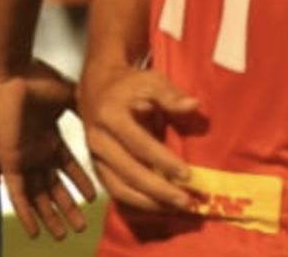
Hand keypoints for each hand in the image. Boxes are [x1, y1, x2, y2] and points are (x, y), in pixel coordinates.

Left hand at [0, 62, 96, 240]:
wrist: (12, 77)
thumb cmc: (38, 80)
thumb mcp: (69, 95)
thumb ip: (83, 110)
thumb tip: (104, 116)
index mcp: (50, 138)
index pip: (68, 167)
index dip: (80, 183)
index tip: (93, 199)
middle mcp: (38, 153)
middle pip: (54, 188)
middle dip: (67, 208)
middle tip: (80, 228)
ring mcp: (24, 160)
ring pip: (39, 197)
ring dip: (50, 216)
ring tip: (63, 235)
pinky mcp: (10, 164)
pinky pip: (18, 195)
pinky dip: (26, 213)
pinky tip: (34, 230)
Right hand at [76, 64, 203, 214]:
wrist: (96, 87)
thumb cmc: (129, 84)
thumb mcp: (150, 81)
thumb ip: (171, 95)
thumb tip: (193, 105)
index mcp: (110, 116)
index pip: (139, 144)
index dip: (163, 161)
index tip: (186, 175)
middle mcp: (98, 140)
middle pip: (128, 172)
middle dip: (158, 190)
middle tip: (185, 200)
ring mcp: (94, 156)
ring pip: (119, 188)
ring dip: (148, 202)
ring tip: (176, 207)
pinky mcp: (97, 167)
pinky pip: (115, 190)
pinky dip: (136, 201)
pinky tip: (158, 206)